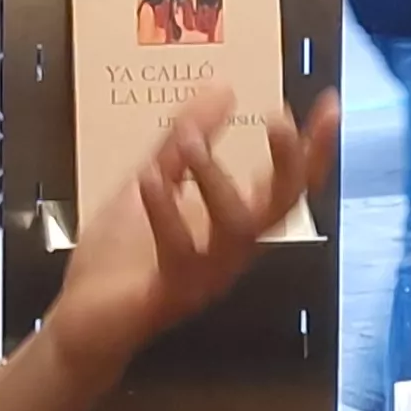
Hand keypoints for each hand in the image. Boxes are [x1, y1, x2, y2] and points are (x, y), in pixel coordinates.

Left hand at [39, 88, 341, 386]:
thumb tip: (222, 88)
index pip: (288, 183)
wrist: (83, 322)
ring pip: (238, 230)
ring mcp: (206, 273)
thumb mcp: (153, 180)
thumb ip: (184, 139)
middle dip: (289, 163)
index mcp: (232, 223)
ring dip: (217, 179)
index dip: (313, 148)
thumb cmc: (121, 258)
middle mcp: (231, 250)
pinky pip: (181, 251)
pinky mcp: (171, 291)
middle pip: (282, 207)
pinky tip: (151, 179)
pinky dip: (167, 211)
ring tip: (190, 142)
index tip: (327, 103)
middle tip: (280, 120)